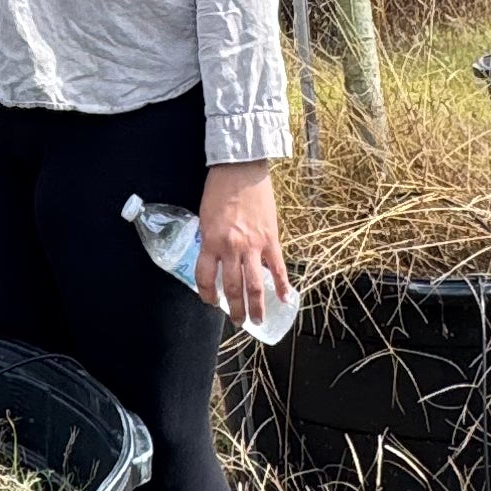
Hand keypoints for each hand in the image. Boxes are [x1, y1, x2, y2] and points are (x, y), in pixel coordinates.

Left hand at [196, 162, 292, 329]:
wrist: (241, 169)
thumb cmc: (219, 189)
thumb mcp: (205, 217)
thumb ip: (210, 240)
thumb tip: (216, 259)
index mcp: (211, 241)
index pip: (206, 277)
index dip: (206, 294)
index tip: (210, 301)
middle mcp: (231, 248)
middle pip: (232, 288)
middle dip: (234, 309)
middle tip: (237, 321)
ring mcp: (253, 245)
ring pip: (255, 285)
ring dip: (256, 306)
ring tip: (257, 320)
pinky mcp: (271, 239)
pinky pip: (277, 267)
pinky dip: (282, 285)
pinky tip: (285, 299)